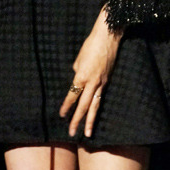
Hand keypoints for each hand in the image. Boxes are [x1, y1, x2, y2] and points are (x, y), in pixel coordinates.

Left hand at [59, 8, 123, 137]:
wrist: (108, 37)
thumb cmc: (91, 45)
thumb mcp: (78, 59)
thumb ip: (77, 72)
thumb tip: (78, 80)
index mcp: (81, 76)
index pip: (72, 95)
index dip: (66, 106)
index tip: (61, 115)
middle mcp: (92, 82)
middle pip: (83, 105)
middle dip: (77, 120)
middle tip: (71, 133)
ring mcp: (102, 82)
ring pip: (95, 105)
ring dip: (90, 120)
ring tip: (87, 133)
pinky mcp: (107, 80)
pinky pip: (100, 96)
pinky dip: (96, 106)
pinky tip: (94, 113)